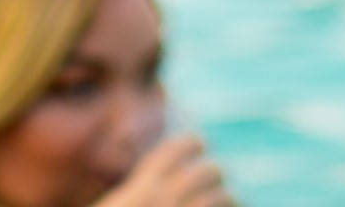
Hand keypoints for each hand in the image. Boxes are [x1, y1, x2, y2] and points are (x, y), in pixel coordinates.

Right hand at [94, 135, 232, 206]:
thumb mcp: (118, 206)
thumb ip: (139, 192)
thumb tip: (163, 179)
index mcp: (144, 188)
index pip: (179, 149)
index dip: (192, 144)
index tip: (199, 144)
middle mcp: (170, 199)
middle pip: (210, 171)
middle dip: (213, 175)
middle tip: (213, 179)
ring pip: (227, 197)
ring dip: (227, 199)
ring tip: (224, 200)